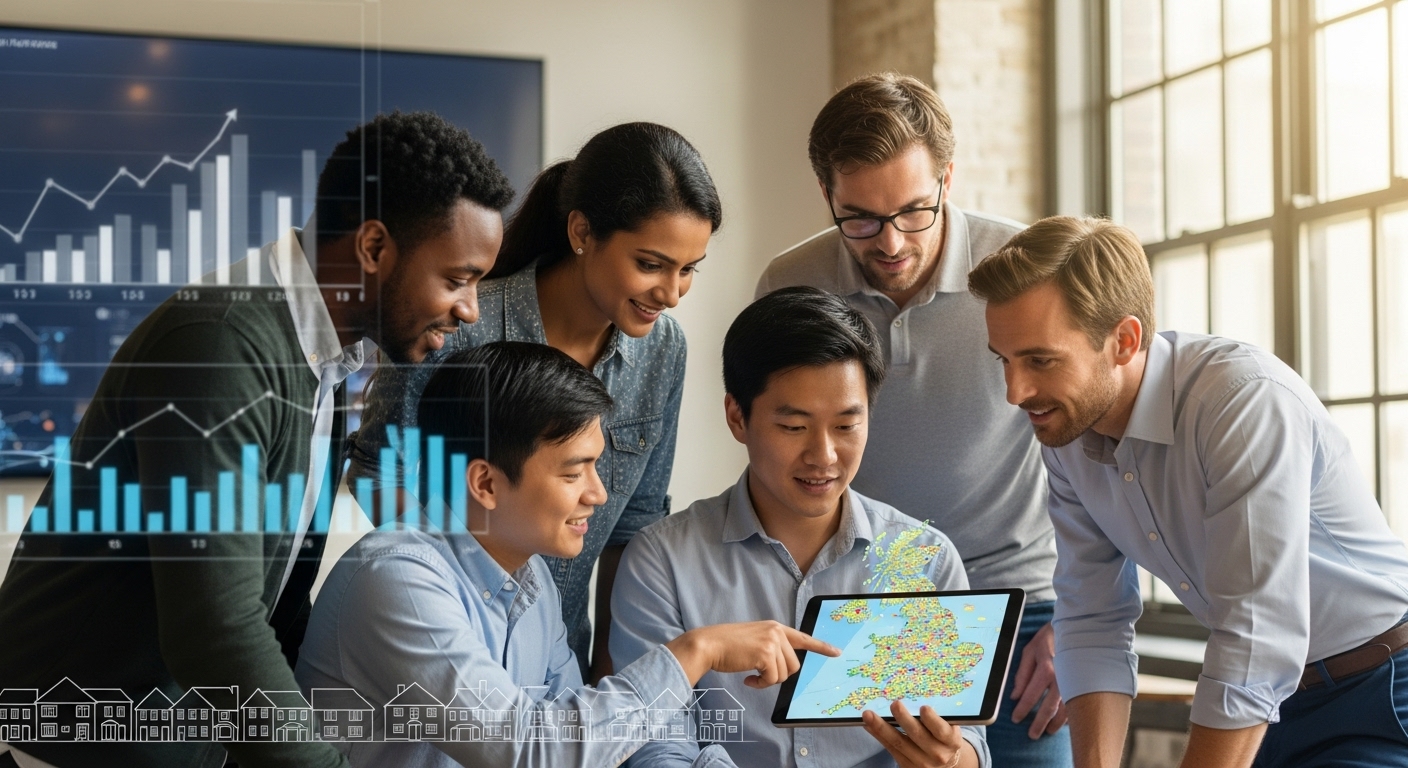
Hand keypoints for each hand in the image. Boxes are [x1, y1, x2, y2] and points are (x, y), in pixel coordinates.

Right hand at [666, 620, 839, 687]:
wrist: (709, 644)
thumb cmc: (728, 646)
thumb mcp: (755, 640)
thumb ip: (772, 647)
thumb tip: (784, 667)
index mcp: (775, 627)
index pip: (803, 637)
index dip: (821, 647)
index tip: (836, 652)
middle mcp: (776, 632)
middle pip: (793, 665)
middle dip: (778, 675)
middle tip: (759, 674)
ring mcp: (772, 642)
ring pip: (784, 674)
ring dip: (768, 680)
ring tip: (752, 675)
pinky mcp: (765, 654)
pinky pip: (772, 679)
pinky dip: (760, 684)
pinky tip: (748, 679)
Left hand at [862, 701, 970, 767]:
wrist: (944, 764)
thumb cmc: (944, 739)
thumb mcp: (948, 729)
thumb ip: (937, 718)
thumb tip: (911, 695)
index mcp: (951, 741)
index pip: (941, 730)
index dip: (932, 720)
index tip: (924, 708)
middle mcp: (938, 754)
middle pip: (917, 735)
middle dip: (904, 719)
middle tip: (895, 704)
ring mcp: (921, 763)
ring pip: (899, 743)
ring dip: (881, 727)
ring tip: (869, 714)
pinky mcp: (907, 767)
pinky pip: (890, 749)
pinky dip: (878, 735)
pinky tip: (869, 725)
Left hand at [1010, 621, 1067, 737]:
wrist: (1075, 628)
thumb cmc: (1049, 639)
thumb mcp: (1029, 651)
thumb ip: (1022, 674)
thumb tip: (1014, 695)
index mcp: (1046, 668)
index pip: (1031, 695)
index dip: (1022, 709)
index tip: (1016, 719)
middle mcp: (1062, 678)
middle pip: (1049, 707)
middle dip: (1039, 723)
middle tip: (1032, 735)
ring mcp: (1075, 682)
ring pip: (1066, 709)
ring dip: (1056, 723)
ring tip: (1048, 731)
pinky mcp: (1084, 683)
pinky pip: (1078, 704)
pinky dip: (1070, 715)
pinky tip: (1064, 722)